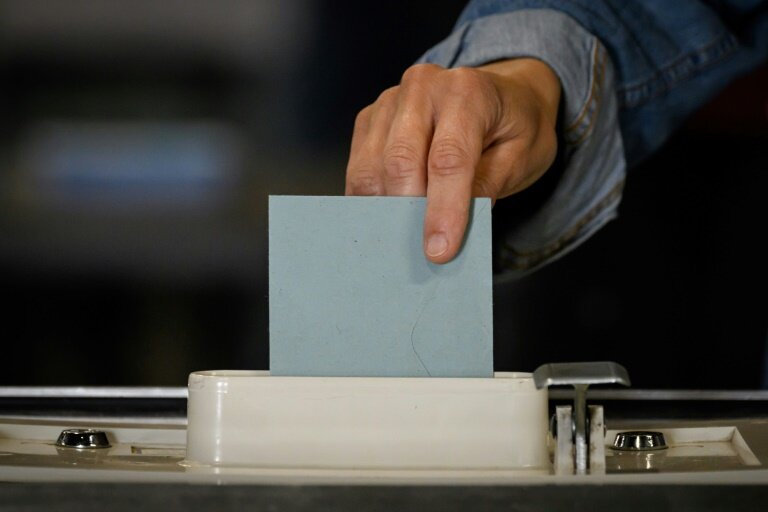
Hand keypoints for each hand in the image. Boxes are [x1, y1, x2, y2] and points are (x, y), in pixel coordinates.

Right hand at [345, 58, 560, 262]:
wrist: (501, 93)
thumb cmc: (513, 126)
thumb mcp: (522, 156)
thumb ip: (488, 187)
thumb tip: (449, 228)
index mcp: (468, 91)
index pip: (448, 158)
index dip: (443, 209)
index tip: (440, 251)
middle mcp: (423, 87)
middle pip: (400, 160)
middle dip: (407, 213)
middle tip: (417, 254)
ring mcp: (390, 101)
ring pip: (371, 167)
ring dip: (383, 211)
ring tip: (401, 242)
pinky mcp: (369, 119)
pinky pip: (359, 168)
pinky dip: (369, 201)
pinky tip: (387, 221)